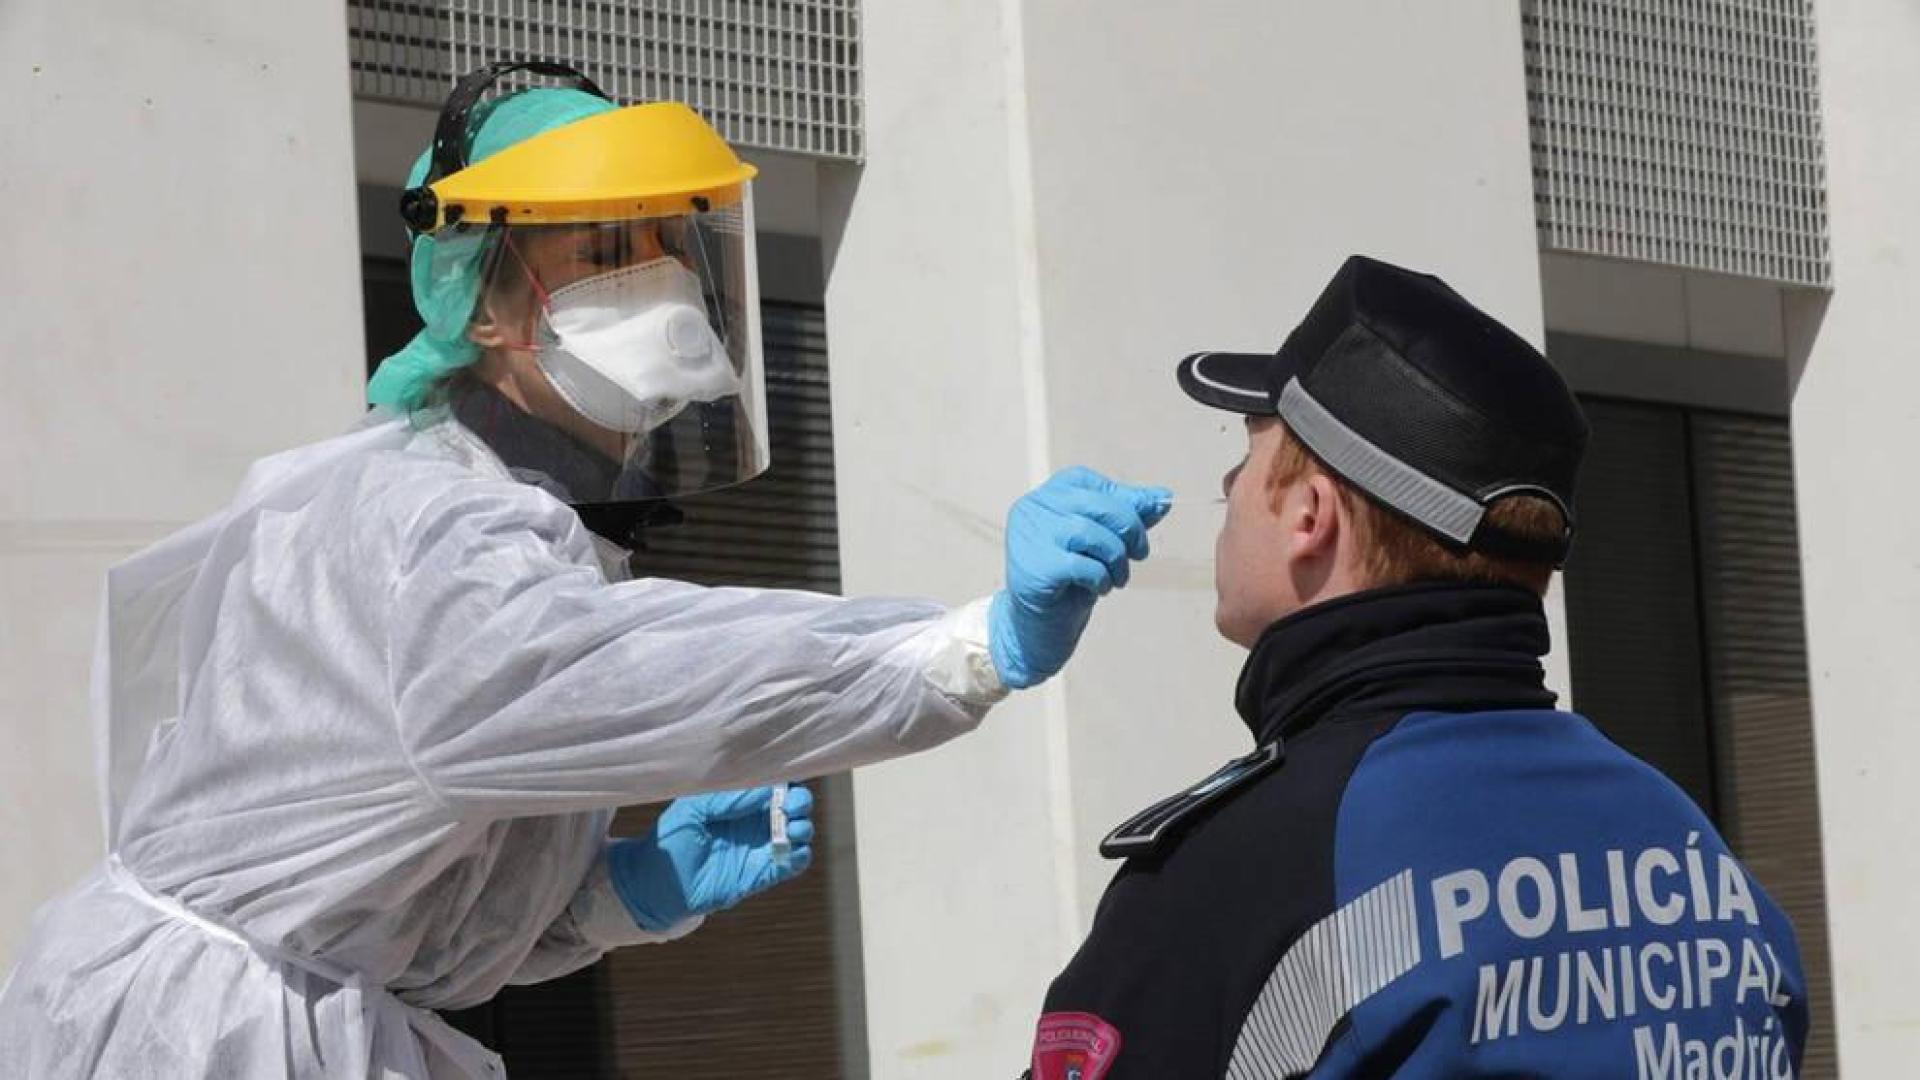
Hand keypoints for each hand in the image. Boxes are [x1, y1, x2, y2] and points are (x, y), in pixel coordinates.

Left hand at [606, 785, 814, 931]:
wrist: (658, 881)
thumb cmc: (672, 837)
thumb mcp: (693, 807)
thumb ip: (727, 797)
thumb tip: (765, 790)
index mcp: (740, 799)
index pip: (774, 782)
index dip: (786, 777)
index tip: (784, 779)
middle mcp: (756, 820)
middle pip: (795, 804)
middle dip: (800, 800)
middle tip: (790, 805)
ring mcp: (762, 846)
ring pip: (800, 831)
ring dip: (803, 827)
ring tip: (789, 829)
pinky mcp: (763, 873)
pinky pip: (793, 864)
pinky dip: (799, 856)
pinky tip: (788, 851)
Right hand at [988, 466, 1172, 688]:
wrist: (1043, 621)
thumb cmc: (1073, 575)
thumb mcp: (1105, 538)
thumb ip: (1130, 513)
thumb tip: (1163, 497)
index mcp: (1050, 493)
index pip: (1095, 484)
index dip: (1125, 503)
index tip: (1137, 531)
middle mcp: (1035, 508)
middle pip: (1099, 506)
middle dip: (1130, 530)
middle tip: (1140, 554)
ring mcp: (1032, 536)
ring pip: (1092, 534)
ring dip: (1117, 560)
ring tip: (1117, 578)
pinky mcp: (1036, 567)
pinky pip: (1084, 566)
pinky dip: (1101, 579)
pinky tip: (1098, 589)